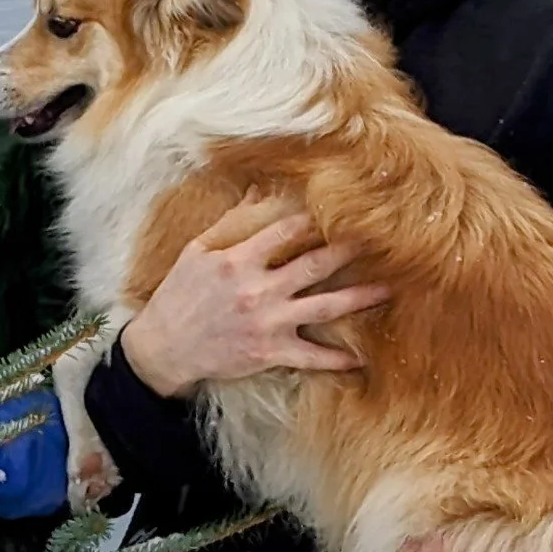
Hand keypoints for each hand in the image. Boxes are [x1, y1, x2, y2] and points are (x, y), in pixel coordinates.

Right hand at [120, 196, 386, 398]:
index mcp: (239, 260)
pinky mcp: (269, 353)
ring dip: (360, 298)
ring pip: (325, 307)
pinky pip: (311, 356)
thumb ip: (230, 223)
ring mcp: (267, 322)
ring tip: (389, 290)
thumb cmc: (178, 297)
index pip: (287, 230)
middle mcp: (258, 289)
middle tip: (385, 239)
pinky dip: (337, 359)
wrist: (163, 349)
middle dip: (350, 250)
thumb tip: (256, 191)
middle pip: (316, 264)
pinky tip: (362, 360)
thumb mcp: (196, 252)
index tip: (343, 207)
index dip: (317, 218)